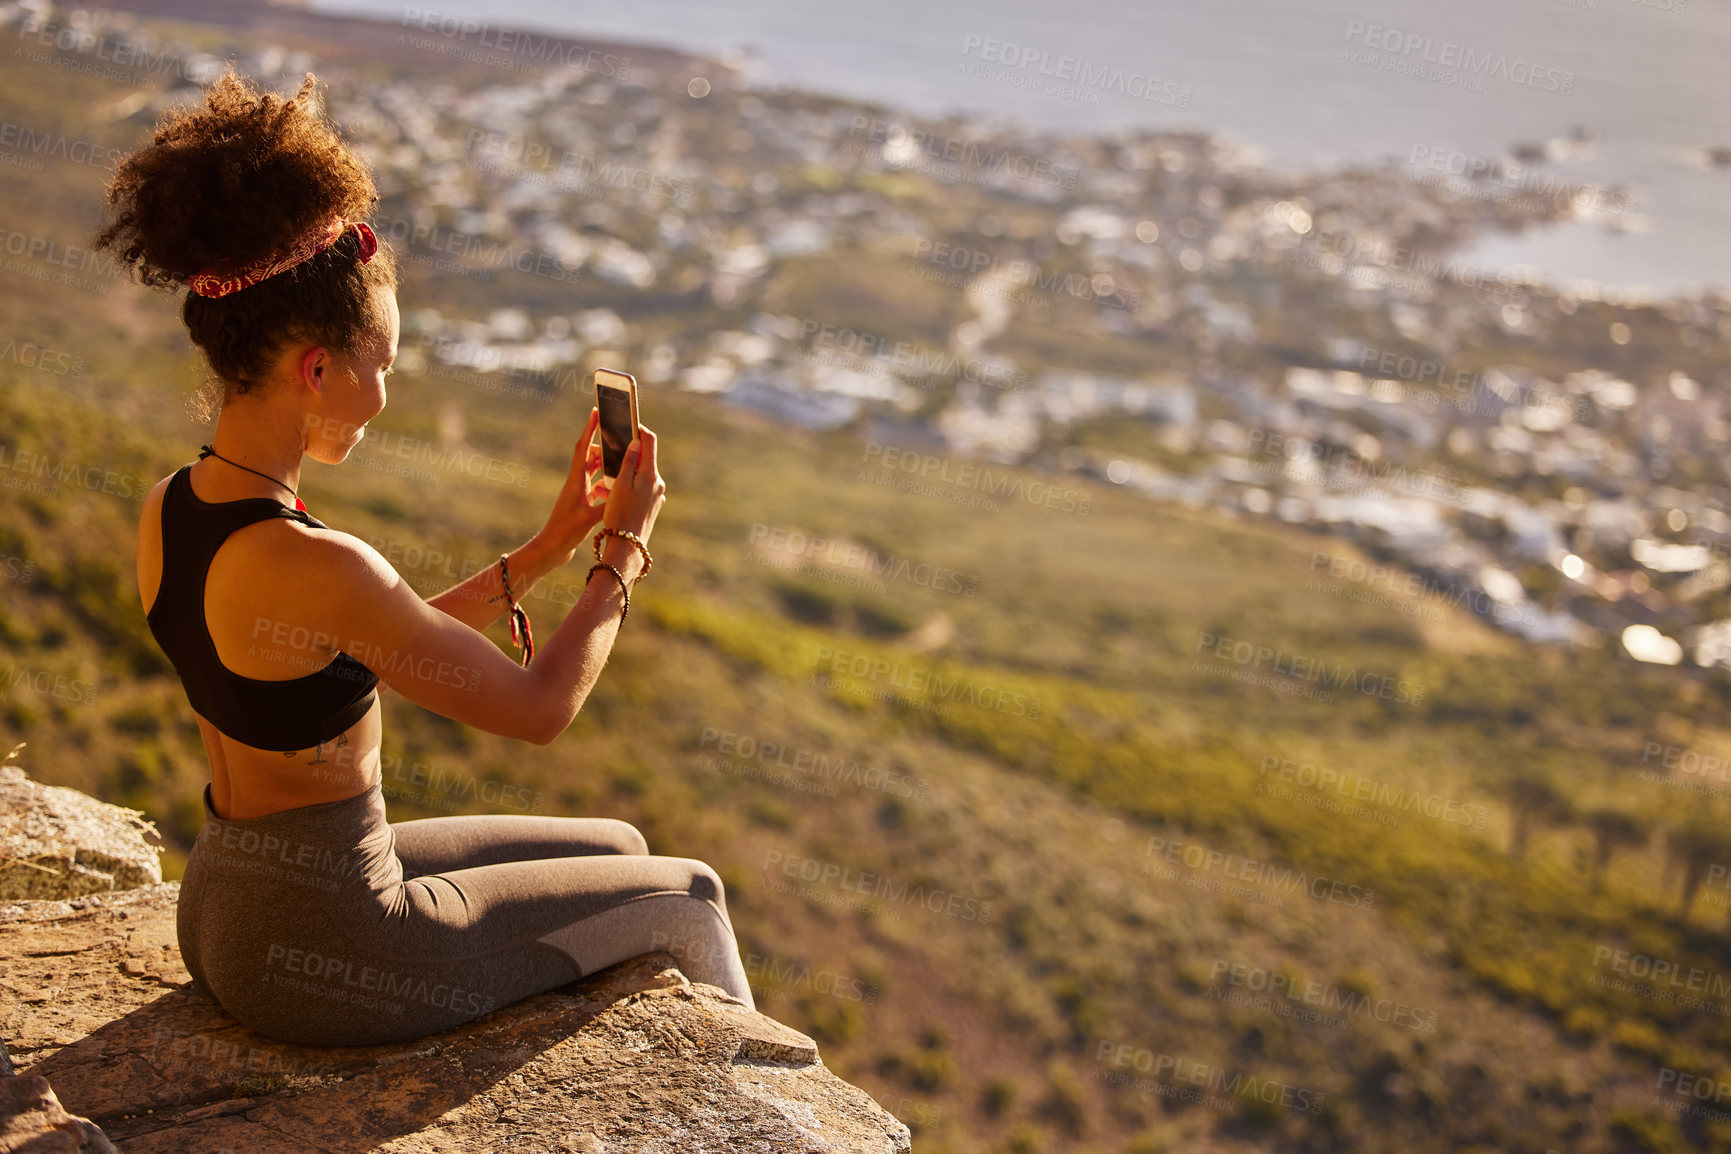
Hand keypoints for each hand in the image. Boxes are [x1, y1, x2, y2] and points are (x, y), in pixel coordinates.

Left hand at [537, 408, 608, 559]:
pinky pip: (595, 485)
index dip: (589, 429)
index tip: (596, 412)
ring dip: (605, 467)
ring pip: (593, 471)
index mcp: (576, 480)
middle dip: (604, 448)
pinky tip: (614, 489)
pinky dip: (605, 483)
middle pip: (590, 456)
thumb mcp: (590, 517)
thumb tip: (624, 491)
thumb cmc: (566, 532)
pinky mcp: (581, 502)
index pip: (583, 448)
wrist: (552, 548)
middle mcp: (576, 482)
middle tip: (618, 444)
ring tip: (619, 468)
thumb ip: (607, 503)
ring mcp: (578, 492)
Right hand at [602, 424, 665, 557]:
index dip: (639, 430)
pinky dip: (627, 488)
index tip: (628, 424)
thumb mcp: (620, 484)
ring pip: (640, 477)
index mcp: (651, 475)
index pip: (649, 442)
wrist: (627, 547)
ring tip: (606, 481)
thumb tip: (636, 442)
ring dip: (625, 474)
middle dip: (628, 455)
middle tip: (611, 452)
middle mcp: (658, 484)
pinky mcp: (653, 507)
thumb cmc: (620, 514)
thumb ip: (629, 461)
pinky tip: (612, 495)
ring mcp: (657, 497)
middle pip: (644, 460)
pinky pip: (640, 491)